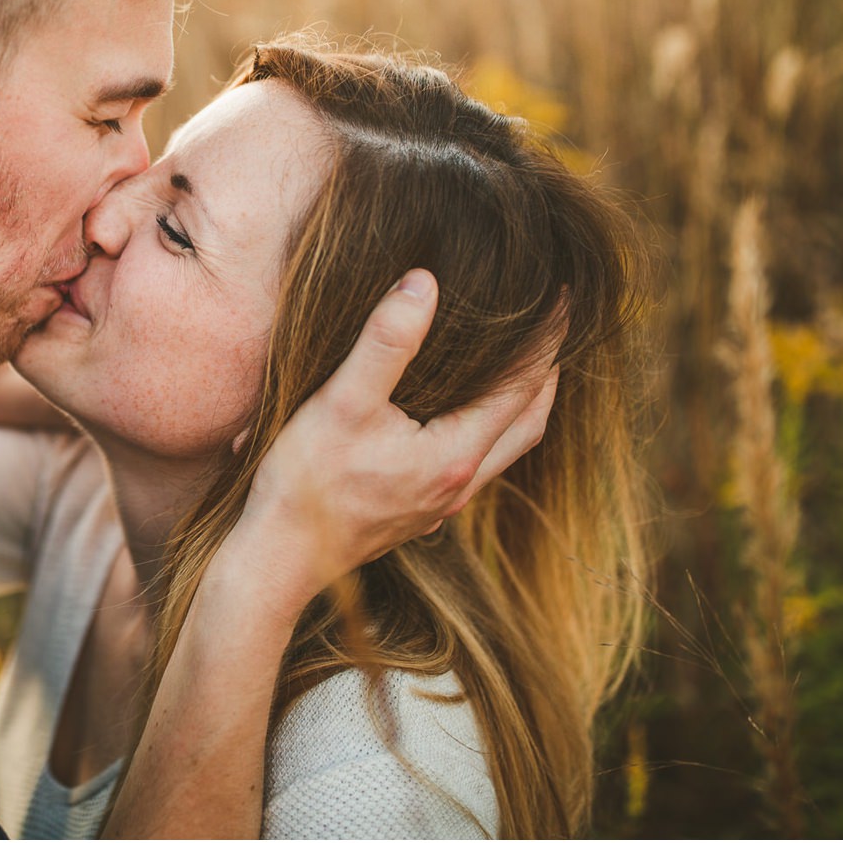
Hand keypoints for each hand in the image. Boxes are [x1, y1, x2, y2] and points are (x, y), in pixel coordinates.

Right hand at [222, 270, 561, 610]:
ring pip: (501, 451)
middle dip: (545, 376)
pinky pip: (472, 465)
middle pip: (527, 426)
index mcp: (454, 456)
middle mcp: (458, 484)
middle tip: (552, 329)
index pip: (523, 390)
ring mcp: (440, 504)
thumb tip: (423, 283)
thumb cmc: (306, 485)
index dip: (546, 342)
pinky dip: (485, 431)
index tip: (562, 299)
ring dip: (517, 408)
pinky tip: (458, 418)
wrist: (280, 558)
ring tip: (516, 368)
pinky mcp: (417, 512)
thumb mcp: (342, 402)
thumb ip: (386, 343)